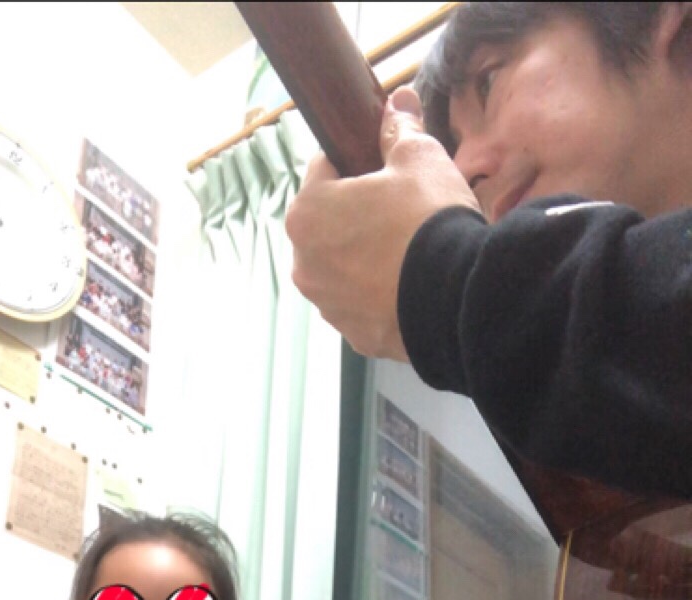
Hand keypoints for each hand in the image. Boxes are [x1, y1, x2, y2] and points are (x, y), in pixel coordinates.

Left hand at [286, 85, 481, 359]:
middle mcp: (305, 264)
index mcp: (307, 213)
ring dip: (366, 256)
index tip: (382, 165)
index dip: (355, 160)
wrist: (456, 299)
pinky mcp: (355, 336)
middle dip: (357, 214)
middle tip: (401, 209)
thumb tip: (399, 102)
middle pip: (329, 224)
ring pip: (343, 267)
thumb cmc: (428, 220)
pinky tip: (409, 284)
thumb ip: (399, 129)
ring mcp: (328, 305)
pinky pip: (363, 303)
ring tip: (408, 250)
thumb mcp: (419, 158)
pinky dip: (379, 293)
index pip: (323, 169)